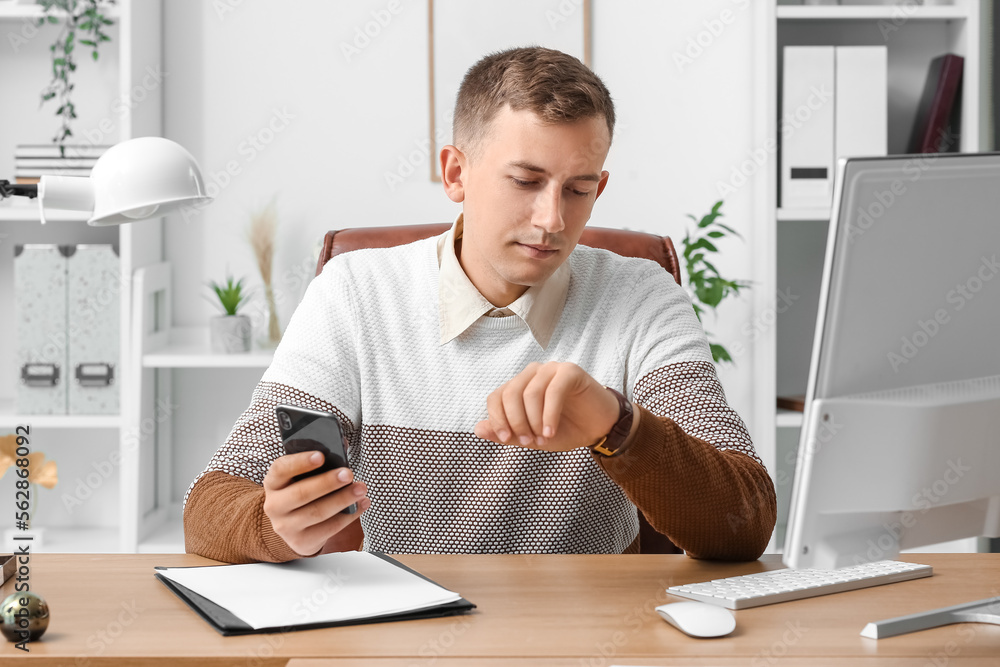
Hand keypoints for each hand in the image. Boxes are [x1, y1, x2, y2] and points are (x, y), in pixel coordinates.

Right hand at [263, 451, 368, 556]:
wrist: (294, 527)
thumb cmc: (303, 492)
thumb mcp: (302, 476)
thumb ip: (319, 460)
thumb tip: (342, 445)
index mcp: (274, 482)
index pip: (281, 469)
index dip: (300, 462)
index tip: (321, 455)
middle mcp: (274, 505)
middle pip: (301, 493)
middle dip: (327, 483)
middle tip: (348, 474)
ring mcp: (286, 526)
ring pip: (317, 512)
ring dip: (343, 499)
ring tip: (361, 489)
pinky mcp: (302, 541)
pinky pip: (329, 528)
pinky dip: (349, 516)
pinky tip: (362, 504)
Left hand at [474, 361, 618, 451]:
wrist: (599, 429)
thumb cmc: (565, 429)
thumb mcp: (532, 437)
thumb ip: (506, 433)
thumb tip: (478, 429)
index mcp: (519, 386)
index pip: (496, 397)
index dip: (498, 419)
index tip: (507, 440)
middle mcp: (533, 373)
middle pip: (510, 393)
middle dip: (515, 421)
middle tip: (527, 441)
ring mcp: (551, 369)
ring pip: (530, 392)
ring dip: (534, 420)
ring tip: (543, 438)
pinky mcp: (570, 371)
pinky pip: (553, 390)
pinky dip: (549, 414)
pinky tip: (551, 431)